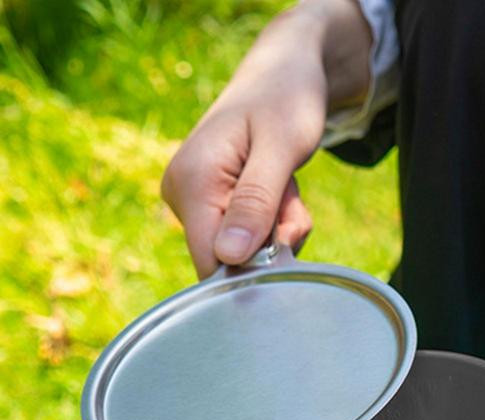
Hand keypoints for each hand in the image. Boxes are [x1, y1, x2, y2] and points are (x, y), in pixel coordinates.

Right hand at [161, 1, 371, 277]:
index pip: (211, 262)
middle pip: (231, 260)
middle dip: (272, 243)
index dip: (252, 268)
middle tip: (290, 199)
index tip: (286, 238)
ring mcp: (192, 201)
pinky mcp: (209, 204)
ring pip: (243, 251)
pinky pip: (247, 237)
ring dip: (278, 230)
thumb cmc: (286, 101)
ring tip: (285, 186)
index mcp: (191, 181)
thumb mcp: (281, 150)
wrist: (284, 74)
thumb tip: (229, 257)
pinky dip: (273, 222)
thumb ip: (256, 203)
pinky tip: (278, 190)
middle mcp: (181, 194)